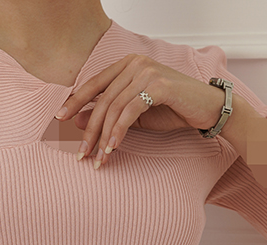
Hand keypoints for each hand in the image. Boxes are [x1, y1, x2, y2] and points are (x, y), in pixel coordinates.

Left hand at [53, 53, 229, 168]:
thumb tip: (80, 121)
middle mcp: (134, 63)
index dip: (75, 101)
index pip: (94, 84)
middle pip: (102, 99)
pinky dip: (119, 132)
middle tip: (81, 153)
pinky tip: (113, 148)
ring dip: (103, 137)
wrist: (206, 108)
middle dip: (89, 130)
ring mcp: (146, 72)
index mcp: (127, 64)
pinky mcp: (158, 86)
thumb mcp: (136, 115)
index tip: (59, 119)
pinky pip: (130, 112)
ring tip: (98, 158)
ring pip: (114, 107)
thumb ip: (111, 115)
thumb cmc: (173, 109)